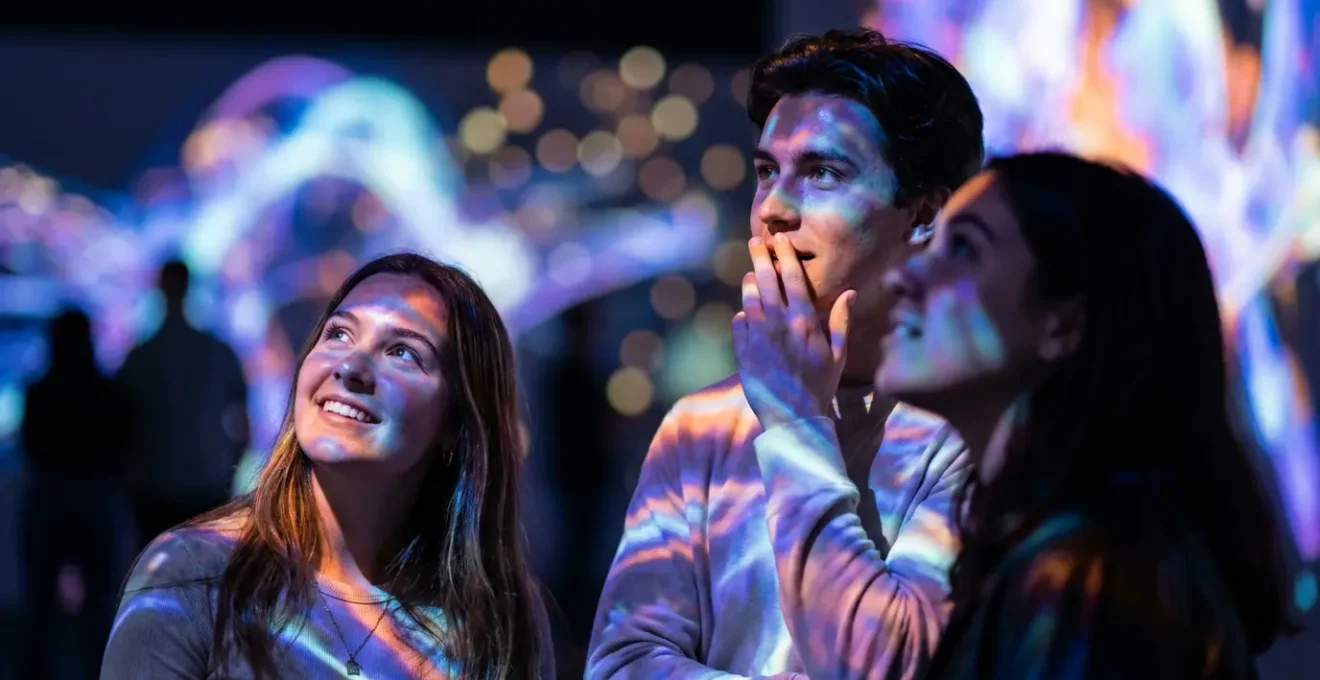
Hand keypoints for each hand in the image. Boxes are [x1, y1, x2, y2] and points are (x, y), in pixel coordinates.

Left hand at [733, 233, 854, 430]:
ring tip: (751, 275)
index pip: (794, 278)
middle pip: (767, 281)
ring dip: (750, 284)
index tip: (779, 239)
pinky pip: (738, 324)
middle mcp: (779, 324)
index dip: (785, 255)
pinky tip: (746, 314)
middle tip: (755, 242)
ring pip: (750, 299)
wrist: (794, 417)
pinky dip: (742, 315)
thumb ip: (840, 321)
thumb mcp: (838, 354)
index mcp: (805, 321)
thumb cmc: (820, 386)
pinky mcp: (743, 352)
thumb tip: (850, 292)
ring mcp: (758, 337)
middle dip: (760, 257)